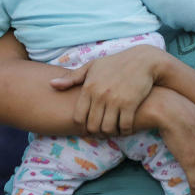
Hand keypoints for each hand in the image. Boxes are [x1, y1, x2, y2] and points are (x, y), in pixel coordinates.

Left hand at [50, 45, 164, 136]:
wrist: (143, 60)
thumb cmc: (115, 63)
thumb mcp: (92, 66)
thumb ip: (72, 78)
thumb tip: (51, 85)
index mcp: (88, 87)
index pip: (78, 116)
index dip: (81, 126)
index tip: (87, 127)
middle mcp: (100, 95)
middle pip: (92, 125)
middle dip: (95, 132)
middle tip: (100, 133)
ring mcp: (115, 100)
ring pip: (107, 128)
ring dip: (109, 133)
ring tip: (112, 131)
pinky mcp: (130, 104)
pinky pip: (124, 126)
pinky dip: (124, 131)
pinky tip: (125, 129)